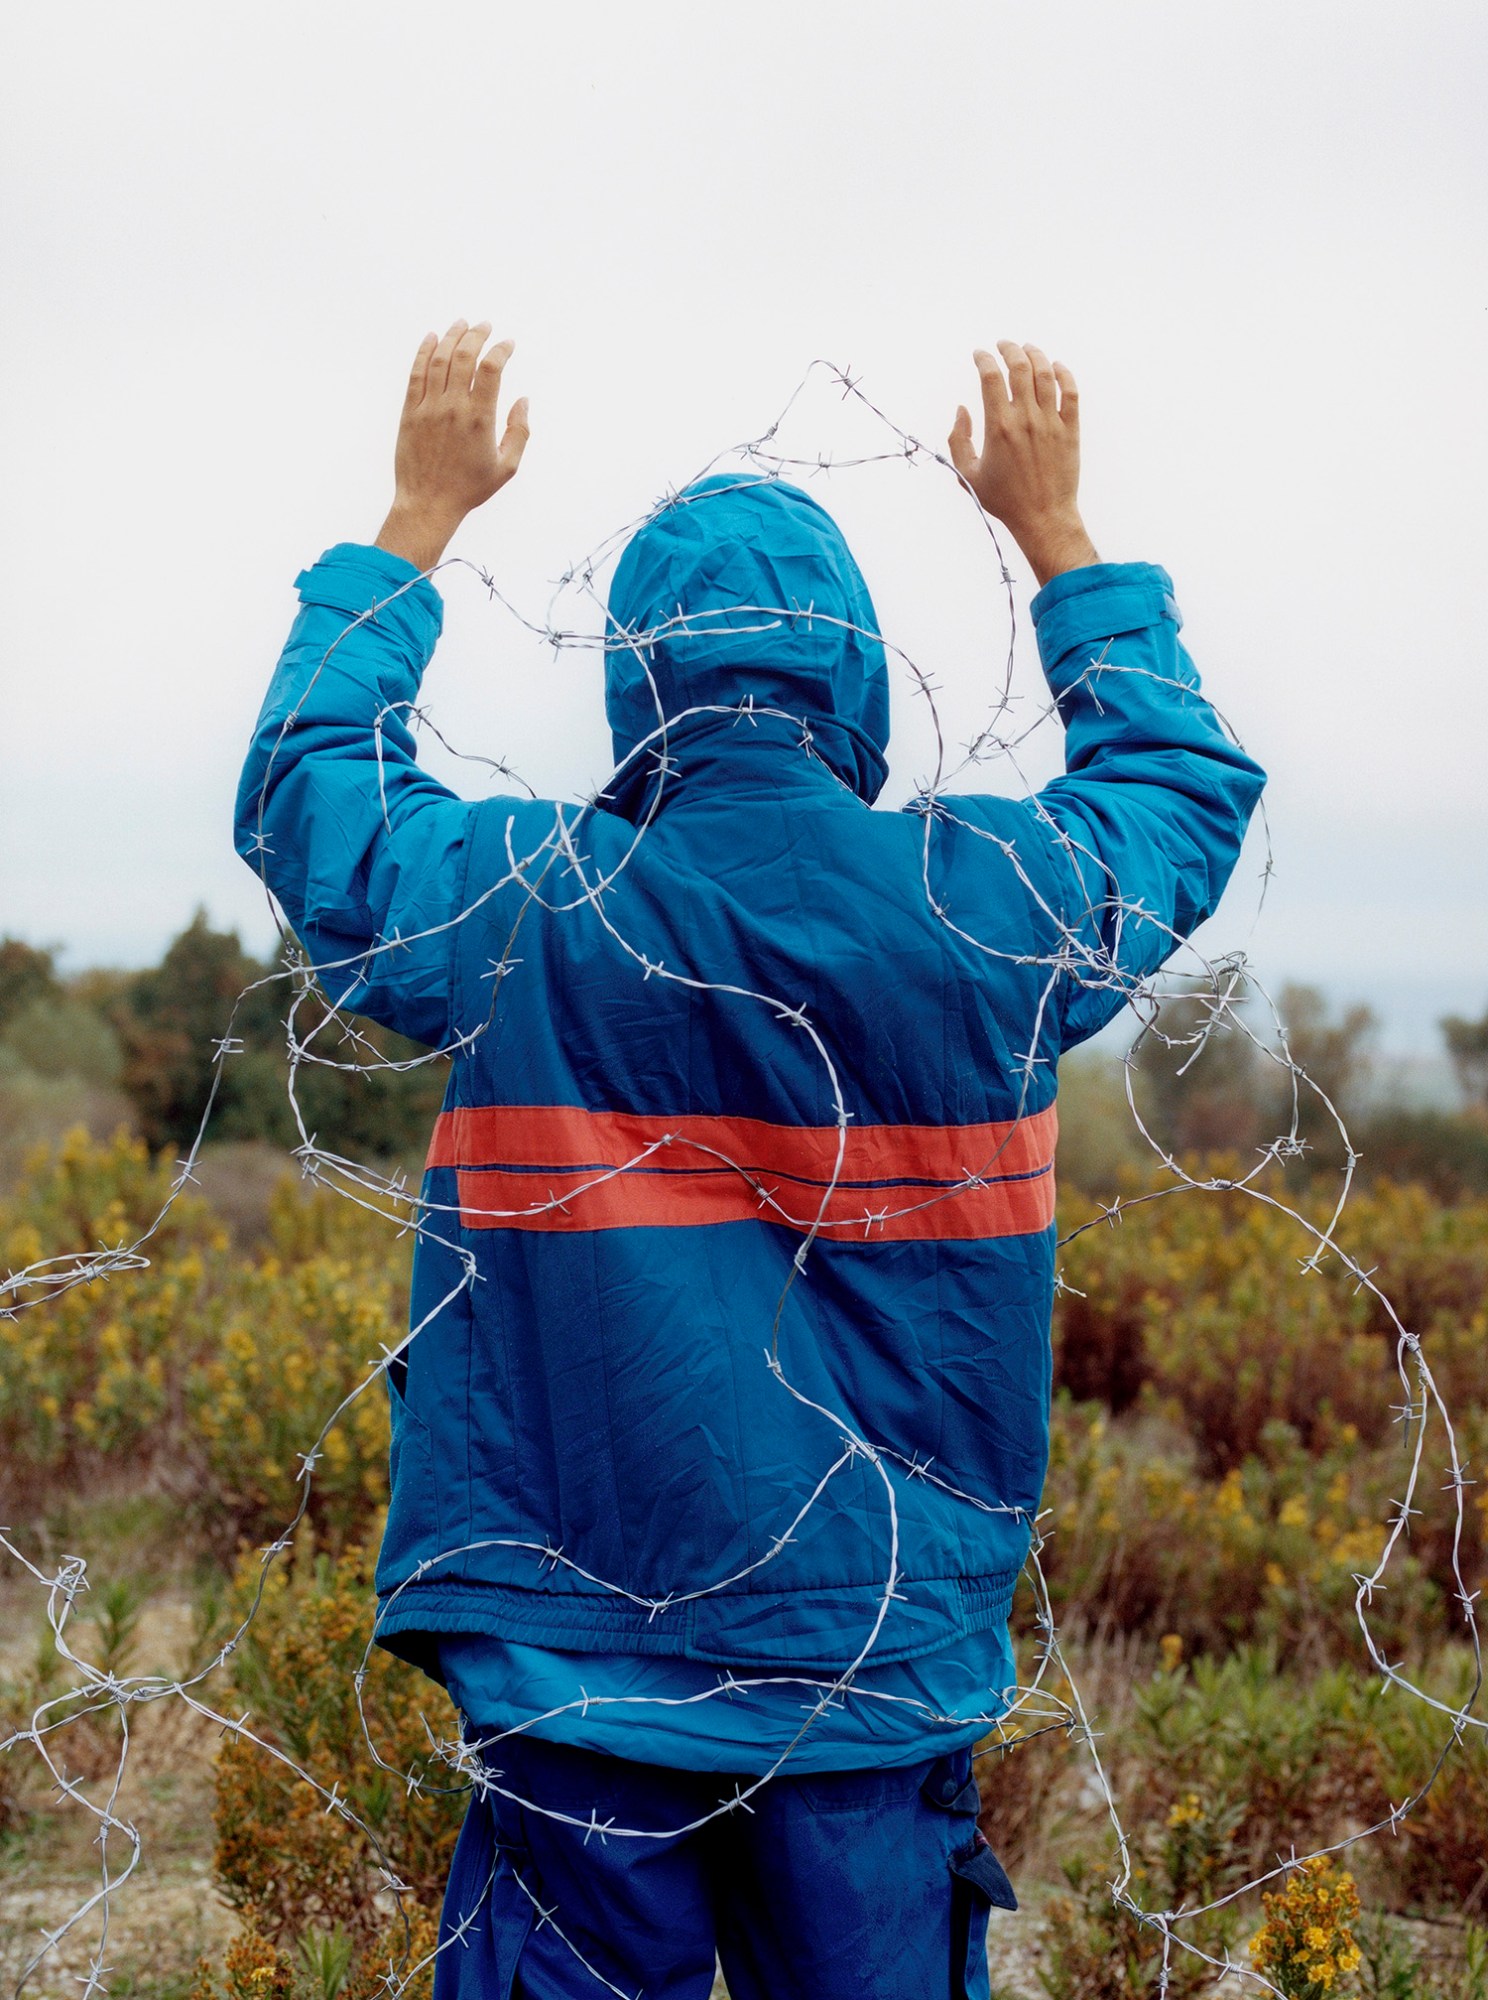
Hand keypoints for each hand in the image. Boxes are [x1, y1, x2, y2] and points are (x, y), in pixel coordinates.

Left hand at [375, 320, 529, 571]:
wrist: (429, 504)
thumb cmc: (470, 489)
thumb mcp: (506, 467)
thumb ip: (519, 432)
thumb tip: (523, 401)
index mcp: (480, 419)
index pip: (491, 369)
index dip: (501, 349)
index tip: (508, 344)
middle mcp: (453, 407)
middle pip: (464, 355)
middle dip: (476, 334)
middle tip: (485, 326)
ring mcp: (429, 407)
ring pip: (440, 359)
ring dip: (452, 336)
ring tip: (461, 325)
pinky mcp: (410, 412)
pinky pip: (416, 373)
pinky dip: (424, 351)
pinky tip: (432, 338)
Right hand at [948, 342, 1097, 585]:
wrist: (1043, 517)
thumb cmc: (1004, 499)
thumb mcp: (968, 474)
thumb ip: (958, 439)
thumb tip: (962, 409)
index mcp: (998, 427)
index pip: (990, 376)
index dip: (983, 358)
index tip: (979, 354)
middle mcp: (1025, 419)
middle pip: (1019, 367)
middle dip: (1009, 349)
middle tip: (1003, 345)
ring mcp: (1050, 422)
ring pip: (1045, 373)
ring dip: (1035, 355)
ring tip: (1027, 349)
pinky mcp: (1070, 429)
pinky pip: (1070, 391)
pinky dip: (1063, 373)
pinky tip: (1055, 367)